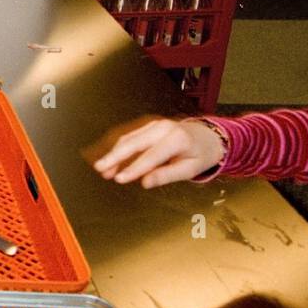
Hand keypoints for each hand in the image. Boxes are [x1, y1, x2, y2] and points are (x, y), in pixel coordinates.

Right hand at [94, 118, 224, 187]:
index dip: (133, 169)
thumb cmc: (200, 154)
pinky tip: (111, 160)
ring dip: (114, 153)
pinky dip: (118, 148)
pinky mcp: (148, 126)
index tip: (119, 179)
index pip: (150, 156)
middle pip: (134, 142)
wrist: (207, 137)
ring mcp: (155, 124)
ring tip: (103, 169)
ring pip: (128, 138)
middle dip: (115, 156)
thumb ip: (167, 175)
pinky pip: (130, 136)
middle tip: (100, 169)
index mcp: (177, 139)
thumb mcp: (190, 169)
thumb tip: (145, 183)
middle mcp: (164, 128)